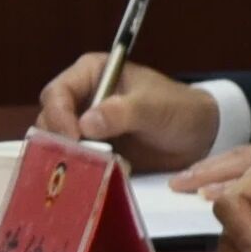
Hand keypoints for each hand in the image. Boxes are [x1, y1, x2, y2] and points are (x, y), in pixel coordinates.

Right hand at [35, 55, 215, 170]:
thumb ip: (123, 112)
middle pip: (50, 120)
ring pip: (57, 143)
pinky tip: (93, 178)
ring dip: (68, 157)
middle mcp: (81, 97)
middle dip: (59, 141)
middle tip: (77, 159)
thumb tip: (87, 123)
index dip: (59, 116)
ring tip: (89, 169)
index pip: (57, 93)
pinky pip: (73, 160)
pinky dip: (79, 169)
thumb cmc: (180, 109)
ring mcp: (84, 125)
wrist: (201, 135)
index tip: (73, 138)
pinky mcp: (92, 149)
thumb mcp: (155, 108)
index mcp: (92, 73)